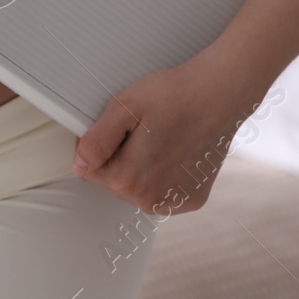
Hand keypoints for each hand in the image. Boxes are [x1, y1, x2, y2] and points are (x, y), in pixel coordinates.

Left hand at [69, 53, 263, 216]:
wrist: (219, 95)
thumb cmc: (173, 96)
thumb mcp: (124, 107)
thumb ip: (97, 140)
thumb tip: (79, 165)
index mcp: (129, 179)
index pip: (89, 170)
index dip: (95, 144)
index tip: (113, 125)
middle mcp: (151, 200)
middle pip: (114, 181)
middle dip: (118, 157)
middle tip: (139, 128)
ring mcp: (173, 203)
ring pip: (137, 187)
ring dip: (139, 167)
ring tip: (159, 138)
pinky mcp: (191, 200)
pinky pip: (162, 191)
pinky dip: (163, 175)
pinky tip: (174, 152)